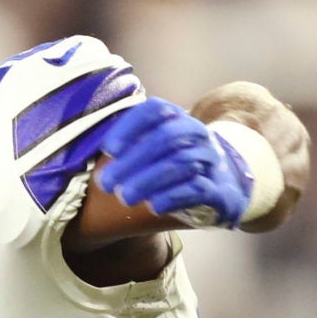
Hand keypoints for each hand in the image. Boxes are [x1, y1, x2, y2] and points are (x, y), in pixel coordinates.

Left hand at [92, 97, 251, 229]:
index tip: (109, 149)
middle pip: (166, 138)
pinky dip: (172, 197)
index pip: (155, 110)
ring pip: (181, 163)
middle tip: (106, 183)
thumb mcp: (152, 151)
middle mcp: (196, 134)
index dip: (131, 126)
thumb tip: (96, 168)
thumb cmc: (173, 166)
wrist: (220, 186)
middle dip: (132, 161)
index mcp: (177, 119)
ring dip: (148, 181)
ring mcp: (210, 160)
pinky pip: (197, 188)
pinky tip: (153, 207)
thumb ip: (128, 151)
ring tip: (124, 197)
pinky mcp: (217, 187)